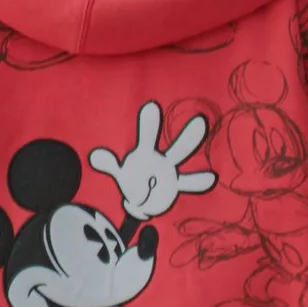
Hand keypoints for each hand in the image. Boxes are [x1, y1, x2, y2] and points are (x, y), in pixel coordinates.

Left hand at [89, 101, 214, 220]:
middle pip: (176, 145)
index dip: (149, 123)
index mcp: (146, 152)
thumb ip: (109, 163)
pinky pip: (189, 183)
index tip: (151, 107)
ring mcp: (172, 170)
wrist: (142, 200)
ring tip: (207, 144)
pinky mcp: (177, 184)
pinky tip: (212, 176)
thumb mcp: (120, 172)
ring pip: (185, 158)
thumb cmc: (132, 179)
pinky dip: (199, 181)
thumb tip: (96, 155)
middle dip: (187, 135)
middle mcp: (162, 158)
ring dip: (195, 153)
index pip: (148, 136)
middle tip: (200, 121)